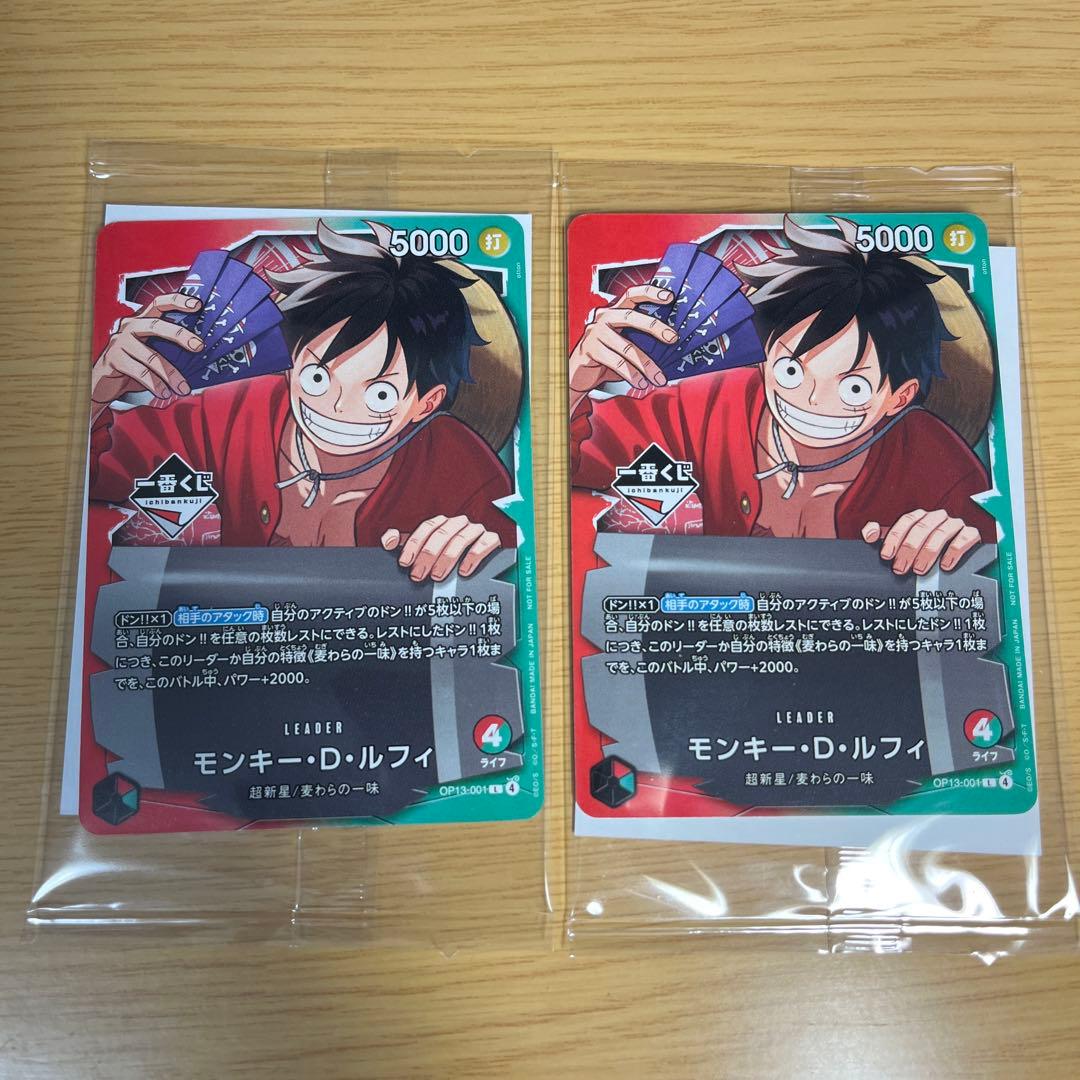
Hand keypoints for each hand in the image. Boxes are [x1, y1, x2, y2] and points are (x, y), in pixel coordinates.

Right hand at [91, 293, 204, 407]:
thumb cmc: (134, 366)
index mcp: (141, 320)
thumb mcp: (152, 353)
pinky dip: (155, 385)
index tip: (197, 304)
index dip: (176, 301)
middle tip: (199, 346)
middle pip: (155, 325)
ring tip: (183, 388)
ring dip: (171, 375)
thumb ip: (168, 349)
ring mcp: (119, 342)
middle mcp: (129, 326)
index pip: (158, 303)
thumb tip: (199, 354)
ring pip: (151, 357)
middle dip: (179, 335)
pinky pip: (139, 372)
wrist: (104, 383)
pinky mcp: (113, 359)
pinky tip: (164, 393)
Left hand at [381, 516, 500, 582]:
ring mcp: (476, 530)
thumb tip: (388, 540)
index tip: (405, 562)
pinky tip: (464, 571)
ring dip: (447, 558)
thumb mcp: (424, 549)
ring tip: (437, 576)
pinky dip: (473, 557)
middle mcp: (459, 523)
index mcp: (442, 523)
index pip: (427, 527)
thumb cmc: (447, 555)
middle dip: (428, 555)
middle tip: (419, 575)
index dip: (414, 544)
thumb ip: (405, 544)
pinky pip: (485, 543)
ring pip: (461, 539)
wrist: (481, 560)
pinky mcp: (491, 539)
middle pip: (442, 534)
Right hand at [569, 285, 678, 404]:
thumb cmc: (606, 359)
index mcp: (614, 311)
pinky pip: (616, 362)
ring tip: (658, 378)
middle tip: (672, 338)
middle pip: (631, 317)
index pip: (632, 294)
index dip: (650, 293)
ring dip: (647, 365)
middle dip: (654, 327)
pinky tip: (640, 384)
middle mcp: (604, 317)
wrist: (579, 375)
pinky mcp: (590, 349)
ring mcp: (595, 332)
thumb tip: (669, 346)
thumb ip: (640, 340)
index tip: (669, 297)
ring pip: (627, 347)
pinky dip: (631, 375)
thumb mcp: (624, 345)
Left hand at [862, 509, 981, 575]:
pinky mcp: (971, 533)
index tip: (887, 555)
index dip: (895, 537)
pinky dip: (954, 551)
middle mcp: (937, 517)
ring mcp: (954, 524)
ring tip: (919, 570)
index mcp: (920, 517)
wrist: (956, 553)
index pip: (905, 521)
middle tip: (901, 568)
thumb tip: (869, 533)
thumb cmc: (924, 547)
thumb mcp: (901, 541)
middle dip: (909, 549)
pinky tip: (945, 565)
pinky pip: (965, 537)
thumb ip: (882, 535)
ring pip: (941, 533)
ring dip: (928, 553)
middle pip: (921, 528)